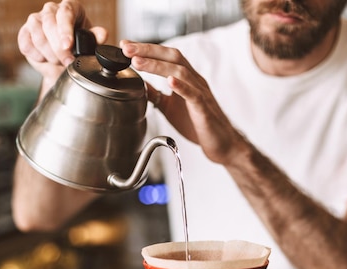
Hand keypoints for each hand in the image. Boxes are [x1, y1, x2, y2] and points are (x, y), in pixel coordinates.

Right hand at [18, 0, 107, 83]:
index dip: (65, 30)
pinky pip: (26, 44)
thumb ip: (96, 39)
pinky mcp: (25, 32)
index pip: (66, 13)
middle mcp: (51, 10)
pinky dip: (36, 56)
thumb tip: (102, 34)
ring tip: (58, 62)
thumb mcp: (90, 45)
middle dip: (59, 49)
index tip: (68, 46)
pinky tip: (45, 60)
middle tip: (67, 63)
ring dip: (49, 55)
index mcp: (70, 8)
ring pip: (38, 36)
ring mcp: (36, 20)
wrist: (63, 64)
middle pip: (50, 25)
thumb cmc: (78, 49)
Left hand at [121, 40, 243, 165]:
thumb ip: (156, 94)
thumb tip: (139, 83)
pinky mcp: (204, 110)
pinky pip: (194, 95)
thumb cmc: (198, 125)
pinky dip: (181, 87)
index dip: (146, 49)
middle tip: (127, 48)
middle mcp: (195, 81)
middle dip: (148, 50)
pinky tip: (170, 81)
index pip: (166, 56)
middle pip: (173, 57)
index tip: (126, 46)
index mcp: (186, 79)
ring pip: (181, 72)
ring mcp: (201, 93)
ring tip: (139, 62)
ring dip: (158, 66)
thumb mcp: (170, 107)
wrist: (221, 144)